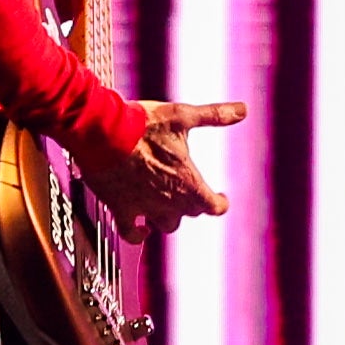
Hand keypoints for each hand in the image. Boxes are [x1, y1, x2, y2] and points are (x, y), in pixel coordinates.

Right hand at [76, 98, 246, 241]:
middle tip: (189, 193)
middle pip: (189, 212)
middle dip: (192, 203)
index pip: (213, 206)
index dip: (219, 203)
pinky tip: (140, 230)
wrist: (102, 132)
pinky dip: (137, 235)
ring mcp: (144, 207)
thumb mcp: (183, 116)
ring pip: (165, 225)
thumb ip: (214, 115)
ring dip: (167, 218)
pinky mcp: (120, 208)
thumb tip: (242, 109)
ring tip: (166, 208)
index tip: (220, 198)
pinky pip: (129, 233)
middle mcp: (168, 200)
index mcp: (187, 182)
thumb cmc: (141, 125)